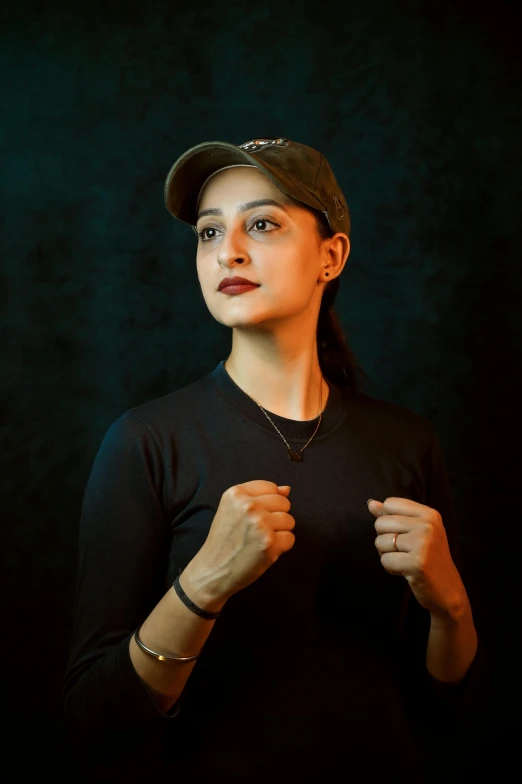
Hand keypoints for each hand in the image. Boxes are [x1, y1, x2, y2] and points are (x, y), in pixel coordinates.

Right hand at [183, 481, 294, 606]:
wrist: (213, 570)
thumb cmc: (224, 540)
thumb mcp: (232, 510)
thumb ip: (258, 496)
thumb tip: (287, 489)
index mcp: (236, 493)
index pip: (271, 487)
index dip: (269, 503)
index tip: (258, 515)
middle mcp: (248, 505)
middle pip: (283, 502)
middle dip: (276, 517)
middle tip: (258, 530)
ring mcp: (260, 524)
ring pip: (289, 520)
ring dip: (279, 532)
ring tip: (260, 540)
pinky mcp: (269, 543)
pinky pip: (290, 538)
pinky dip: (281, 547)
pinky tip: (264, 551)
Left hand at [368, 497, 465, 619]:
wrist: (448, 590)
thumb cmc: (428, 558)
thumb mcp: (416, 532)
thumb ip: (392, 516)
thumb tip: (370, 503)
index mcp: (429, 514)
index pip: (390, 503)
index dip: (389, 520)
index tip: (404, 534)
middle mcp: (427, 526)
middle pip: (381, 523)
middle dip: (385, 539)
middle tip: (404, 550)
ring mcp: (423, 544)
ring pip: (380, 542)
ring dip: (387, 555)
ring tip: (405, 560)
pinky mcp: (416, 563)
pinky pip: (385, 560)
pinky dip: (390, 568)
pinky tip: (405, 570)